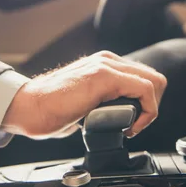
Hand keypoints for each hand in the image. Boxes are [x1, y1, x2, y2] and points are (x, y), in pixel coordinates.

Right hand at [1, 51, 166, 139]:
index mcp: (104, 64)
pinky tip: (129, 126)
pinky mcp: (104, 76)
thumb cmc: (52, 107)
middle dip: (151, 106)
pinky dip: (146, 112)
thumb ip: (103, 99)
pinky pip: (145, 90)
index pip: (144, 78)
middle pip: (154, 78)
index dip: (145, 103)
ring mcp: (106, 65)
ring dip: (149, 109)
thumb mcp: (86, 99)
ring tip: (131, 126)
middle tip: (134, 125)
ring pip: (154, 82)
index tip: (132, 123)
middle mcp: (107, 60)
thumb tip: (118, 116)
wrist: (31, 106)